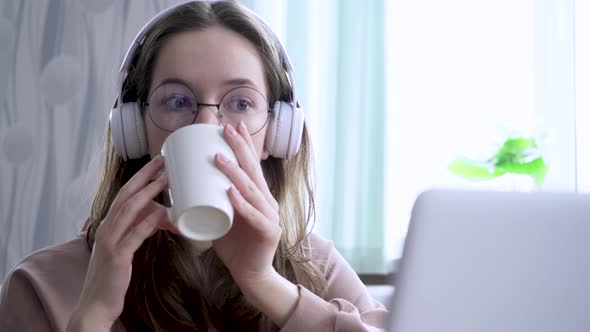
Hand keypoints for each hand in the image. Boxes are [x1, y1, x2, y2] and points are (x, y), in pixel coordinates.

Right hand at [69, 155, 177, 328]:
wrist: (96, 303)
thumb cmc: (113, 274)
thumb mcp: (127, 246)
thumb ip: (140, 230)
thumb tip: (160, 216)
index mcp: (109, 224)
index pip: (125, 194)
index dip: (141, 177)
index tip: (157, 163)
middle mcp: (107, 228)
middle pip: (126, 195)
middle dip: (144, 176)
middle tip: (162, 161)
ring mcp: (110, 241)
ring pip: (128, 210)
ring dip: (147, 193)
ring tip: (164, 180)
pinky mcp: (117, 256)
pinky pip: (134, 235)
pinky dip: (147, 222)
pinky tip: (160, 213)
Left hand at [213, 122, 280, 288]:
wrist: (251, 274)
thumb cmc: (234, 245)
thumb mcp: (218, 220)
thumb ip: (203, 209)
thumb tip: (170, 204)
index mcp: (257, 196)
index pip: (251, 165)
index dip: (243, 144)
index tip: (232, 125)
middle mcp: (266, 201)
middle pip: (253, 170)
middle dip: (240, 147)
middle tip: (226, 129)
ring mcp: (270, 216)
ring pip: (251, 189)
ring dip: (234, 172)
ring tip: (218, 158)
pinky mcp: (269, 232)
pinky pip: (253, 215)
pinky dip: (241, 203)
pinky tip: (231, 192)